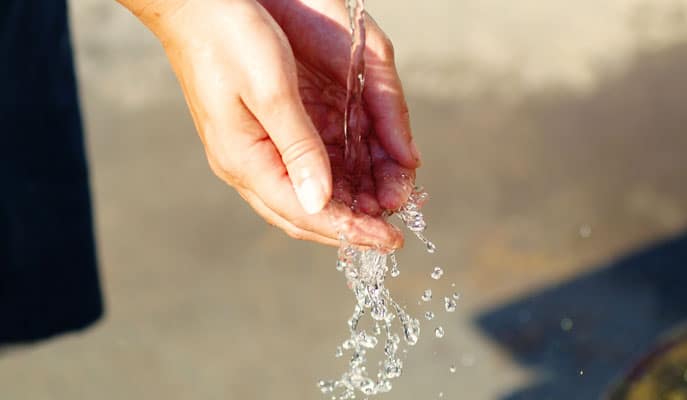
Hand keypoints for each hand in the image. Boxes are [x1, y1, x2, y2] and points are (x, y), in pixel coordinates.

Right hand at [121, 0, 419, 247]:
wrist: (194, 6)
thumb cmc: (229, 38)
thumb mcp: (271, 90)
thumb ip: (298, 148)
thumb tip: (320, 202)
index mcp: (244, 160)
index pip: (304, 213)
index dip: (351, 230)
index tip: (390, 241)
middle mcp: (245, 165)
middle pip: (302, 215)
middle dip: (349, 228)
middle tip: (391, 234)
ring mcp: (248, 153)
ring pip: (302, 198)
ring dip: (343, 208)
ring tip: (381, 210)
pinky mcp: (257, 137)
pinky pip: (297, 173)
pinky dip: (331, 183)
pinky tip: (356, 183)